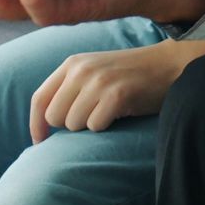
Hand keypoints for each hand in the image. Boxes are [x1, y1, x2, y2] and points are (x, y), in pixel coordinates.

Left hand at [29, 39, 204, 142]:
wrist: (168, 64)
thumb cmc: (129, 74)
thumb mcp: (93, 72)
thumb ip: (68, 88)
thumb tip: (44, 122)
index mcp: (72, 63)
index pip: (39, 98)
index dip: (36, 124)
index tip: (39, 142)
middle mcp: (81, 70)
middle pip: (54, 117)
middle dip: (70, 125)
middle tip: (93, 116)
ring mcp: (98, 81)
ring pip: (74, 124)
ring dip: (90, 125)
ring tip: (108, 111)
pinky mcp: (116, 94)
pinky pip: (96, 126)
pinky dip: (107, 126)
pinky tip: (120, 113)